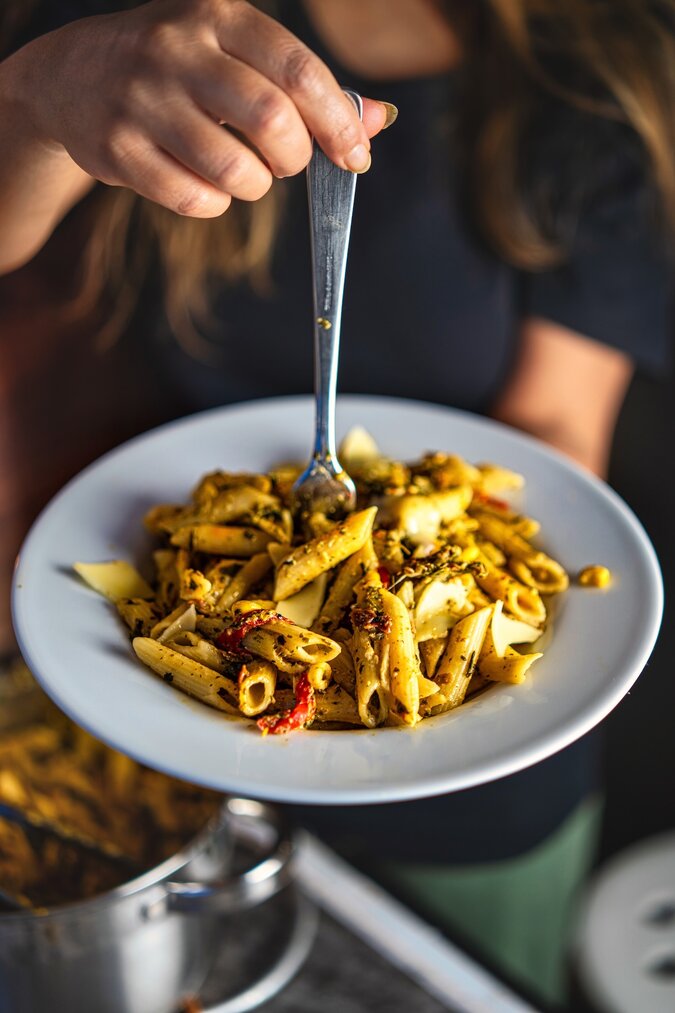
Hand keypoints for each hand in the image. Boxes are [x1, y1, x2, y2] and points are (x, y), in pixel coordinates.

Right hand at [19, 0, 388, 216]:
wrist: (71, 76)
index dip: (338, 122)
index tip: (355, 156)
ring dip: (256, 187)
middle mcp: (177, 50)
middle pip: (272, 121)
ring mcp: (141, 100)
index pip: (298, 70)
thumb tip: (378, 121)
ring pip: (234, 170)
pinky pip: (193, 199)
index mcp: (217, 16)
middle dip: (296, 157)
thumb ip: (306, 87)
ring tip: (246, 175)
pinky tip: (206, 185)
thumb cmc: (177, 67)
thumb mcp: (236, 53)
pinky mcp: (117, 149)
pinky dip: (214, 204)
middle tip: (288, 163)